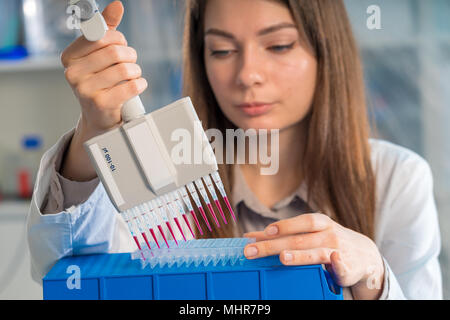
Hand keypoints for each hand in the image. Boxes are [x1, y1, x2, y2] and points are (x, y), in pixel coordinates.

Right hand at [61, 1, 147, 136]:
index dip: (118, 39)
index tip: (120, 46)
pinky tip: (136, 86)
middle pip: (115, 52)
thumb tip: (117, 6)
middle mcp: (73, 73)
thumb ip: (107, 28)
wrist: (99, 117)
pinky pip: (131, 86)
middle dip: (130, 55)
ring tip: (132, 76)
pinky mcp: (100, 104)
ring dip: (136, 71)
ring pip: (125, 69)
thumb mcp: (100, 54)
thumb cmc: (100, 82)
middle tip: (130, 62)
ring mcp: (85, 90)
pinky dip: (140, 84)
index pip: (100, 36)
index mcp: (69, 57)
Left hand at [243, 213, 384, 299]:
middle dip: (274, 245)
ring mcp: (338, 251)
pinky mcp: (346, 269)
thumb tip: (251, 236)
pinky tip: (334, 261)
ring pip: (316, 253)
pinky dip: (338, 264)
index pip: (300, 222)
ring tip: (282, 258)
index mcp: (319, 223)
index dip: (284, 226)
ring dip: (299, 255)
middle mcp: (328, 235)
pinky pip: (341, 267)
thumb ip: (283, 234)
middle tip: (252, 251)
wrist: (364, 254)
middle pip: (299, 240)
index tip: (266, 231)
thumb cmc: (328, 240)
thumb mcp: (309, 232)